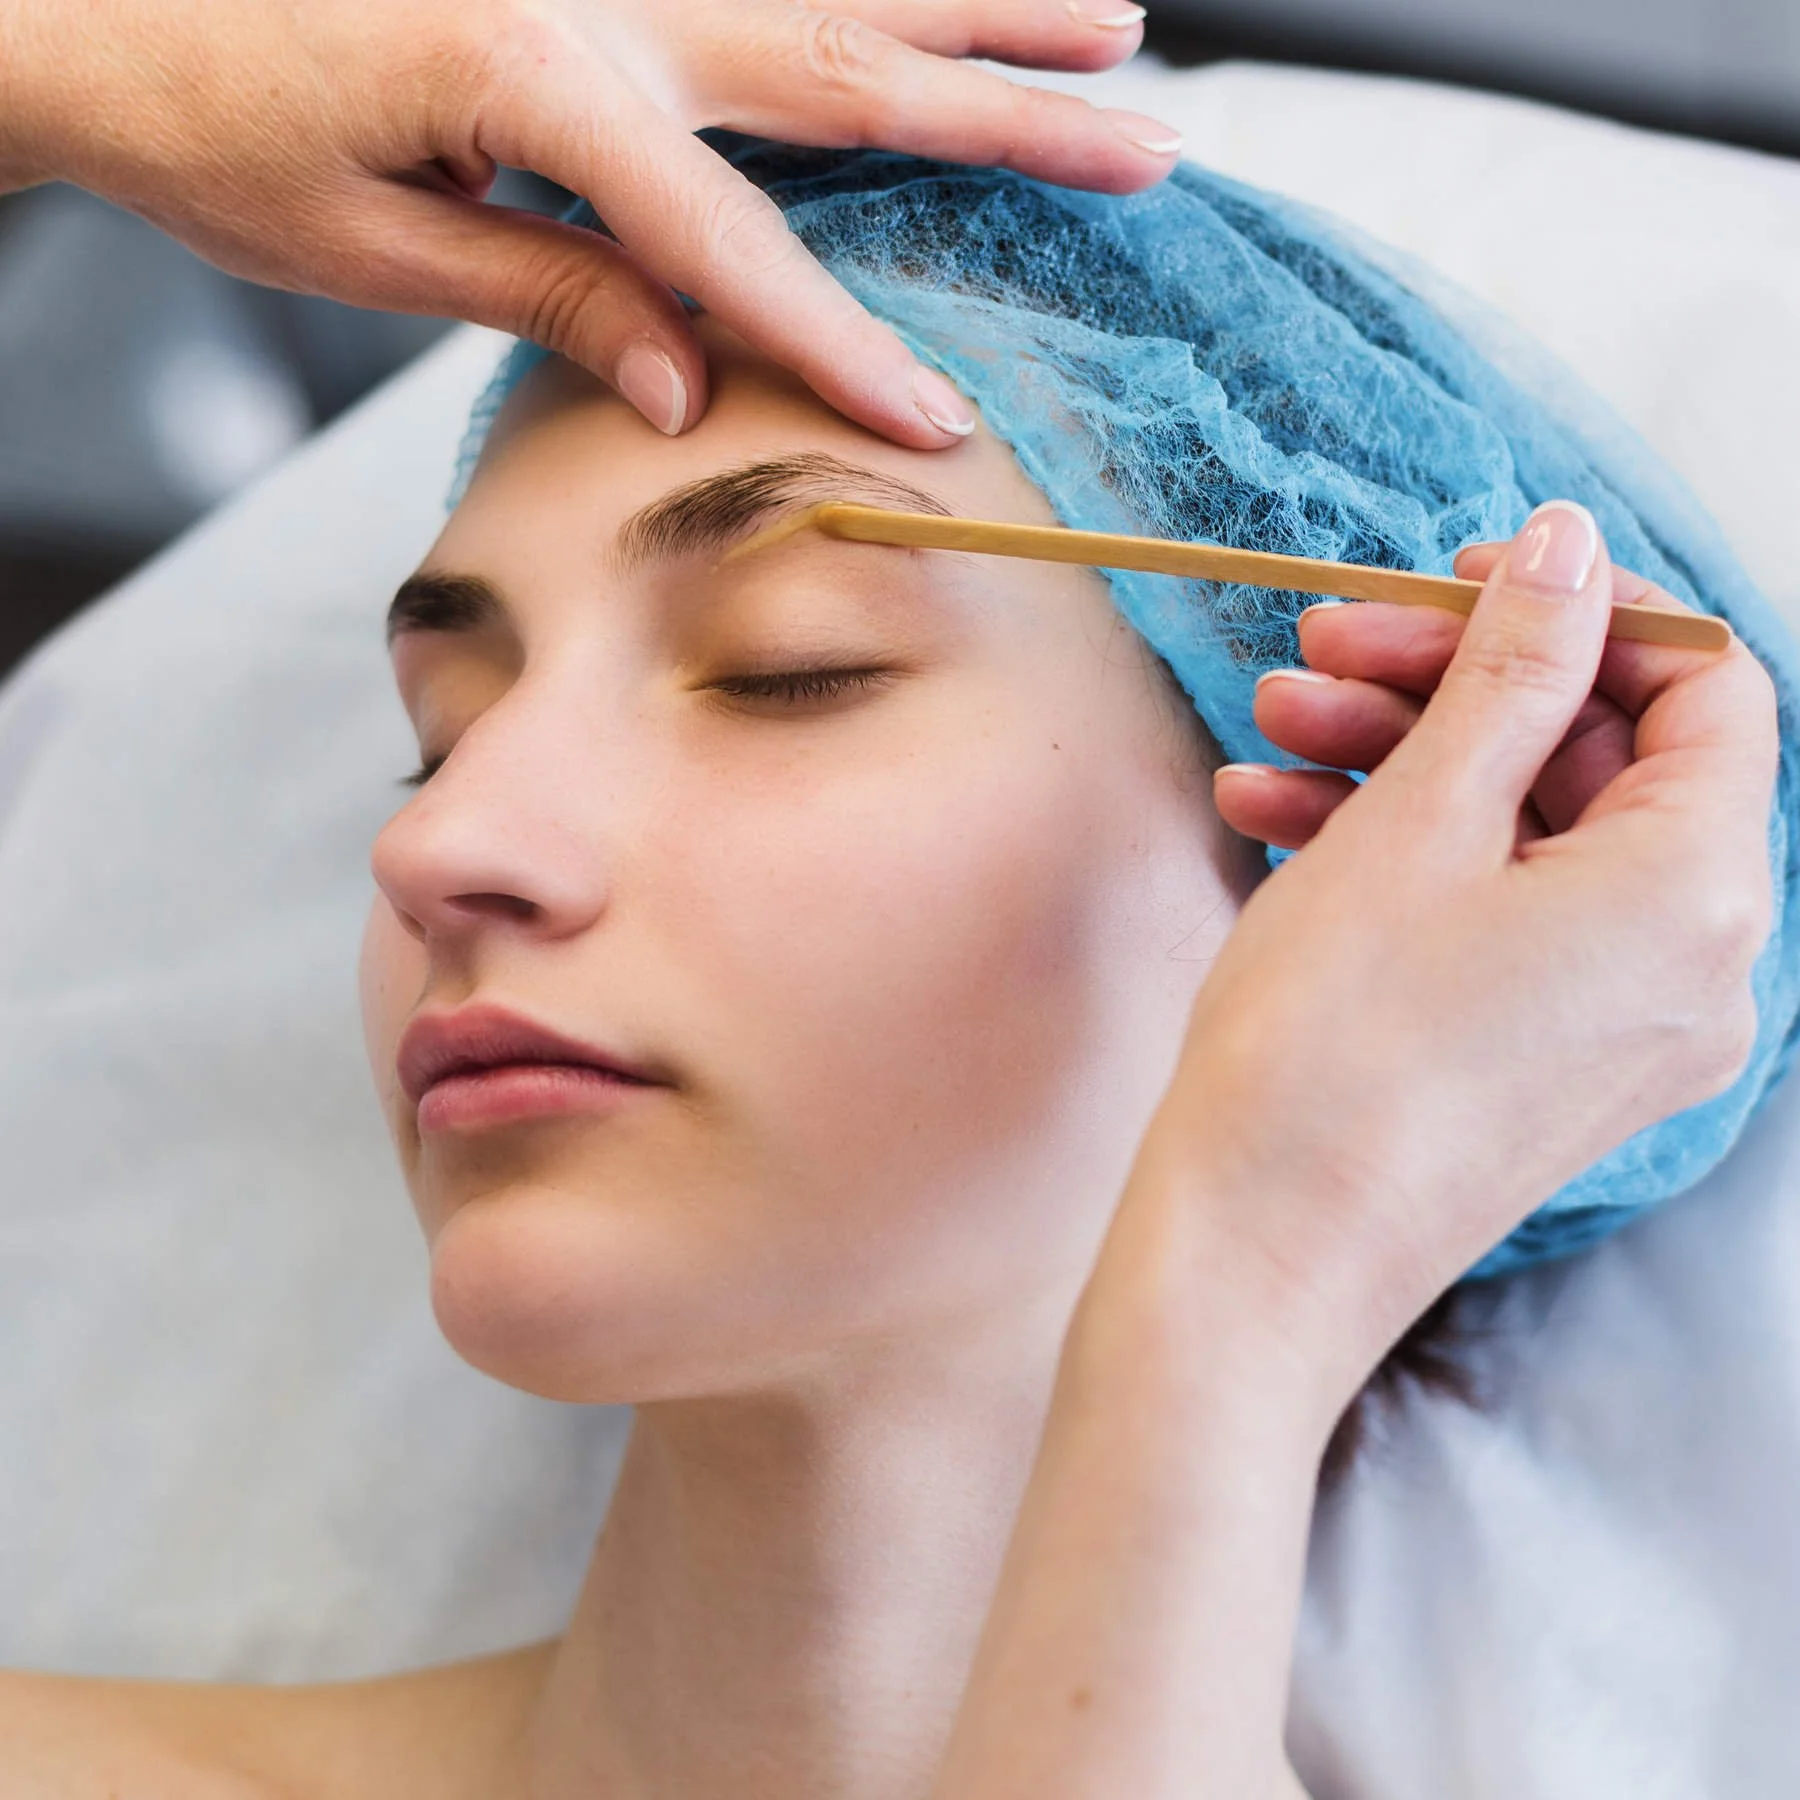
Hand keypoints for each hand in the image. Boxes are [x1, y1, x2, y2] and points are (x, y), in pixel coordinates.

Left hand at [0, 0, 1176, 444]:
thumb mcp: (375, 250)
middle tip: (1144, 140)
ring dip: (978, 11)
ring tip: (1112, 23)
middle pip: (845, 66)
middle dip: (1009, 117)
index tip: (940, 419)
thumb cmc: (210, 125)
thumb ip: (553, 295)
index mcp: (542, 70)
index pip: (732, 240)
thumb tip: (688, 381)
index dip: (841, 340)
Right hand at [1144, 503, 1777, 1404]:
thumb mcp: (1417, 823)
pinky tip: (1273, 818)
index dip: (1586, 611)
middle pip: (1595, 760)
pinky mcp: (1544, 1061)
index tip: (1464, 577)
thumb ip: (1511, 671)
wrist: (1251, 1257)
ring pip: (1526, 836)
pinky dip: (1402, 857)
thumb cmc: (1328, 1050)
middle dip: (1451, 684)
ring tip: (1269, 730)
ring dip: (1401, 762)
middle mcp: (1692, 965)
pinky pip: (1496, 918)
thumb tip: (1572, 548)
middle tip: (1325, 643)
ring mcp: (1619, 1024)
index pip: (1703, 688)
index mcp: (1698, 892)